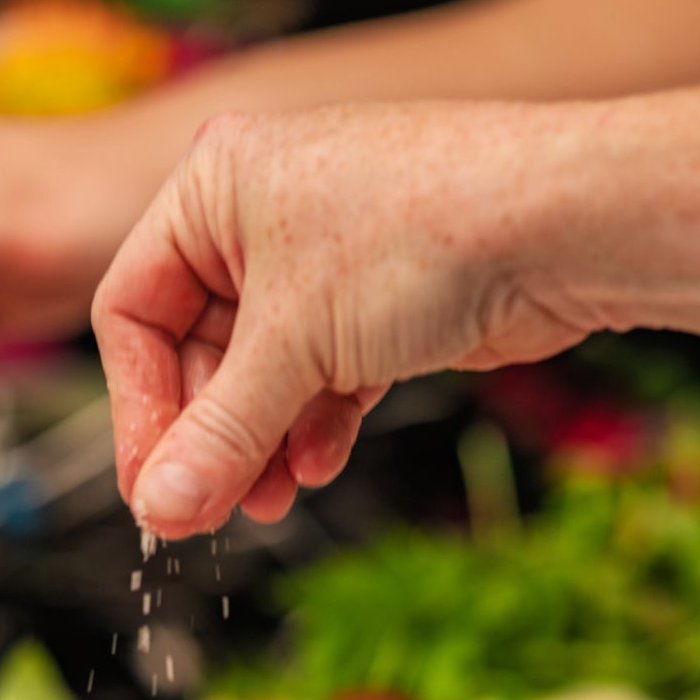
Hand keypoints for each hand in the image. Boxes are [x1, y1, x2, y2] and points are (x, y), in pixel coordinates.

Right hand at [92, 103, 590, 537]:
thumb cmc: (427, 236)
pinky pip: (319, 379)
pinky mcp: (377, 305)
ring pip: (262, 376)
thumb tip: (160, 511)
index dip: (140, 409)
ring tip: (271, 503)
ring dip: (262, 446)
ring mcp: (322, 260)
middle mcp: (260, 214)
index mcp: (213, 187)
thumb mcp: (298, 345)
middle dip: (212, 439)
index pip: (133, 312)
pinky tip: (320, 466)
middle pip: (198, 353)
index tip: (152, 490)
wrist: (566, 224)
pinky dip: (315, 427)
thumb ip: (221, 434)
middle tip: (211, 512)